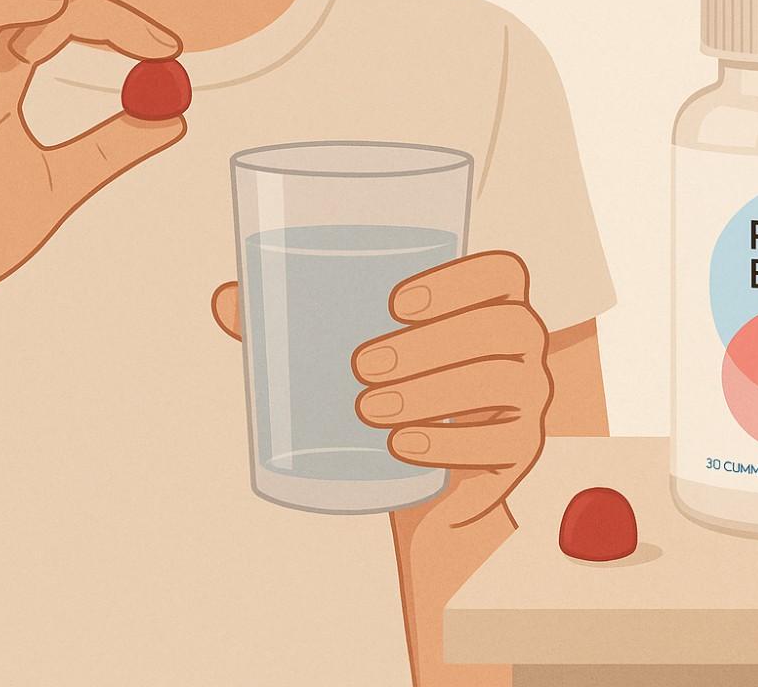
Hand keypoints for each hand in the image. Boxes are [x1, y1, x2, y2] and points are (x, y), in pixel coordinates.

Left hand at [211, 251, 552, 526]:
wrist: (421, 485)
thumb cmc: (388, 390)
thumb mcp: (342, 354)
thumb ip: (292, 320)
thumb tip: (227, 298)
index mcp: (486, 301)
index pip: (502, 271)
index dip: (460, 278)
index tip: (394, 302)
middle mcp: (520, 344)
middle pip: (502, 326)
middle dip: (433, 344)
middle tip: (361, 365)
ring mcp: (529, 398)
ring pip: (503, 382)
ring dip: (435, 393)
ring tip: (369, 410)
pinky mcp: (519, 453)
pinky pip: (503, 445)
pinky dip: (451, 445)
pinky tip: (404, 448)